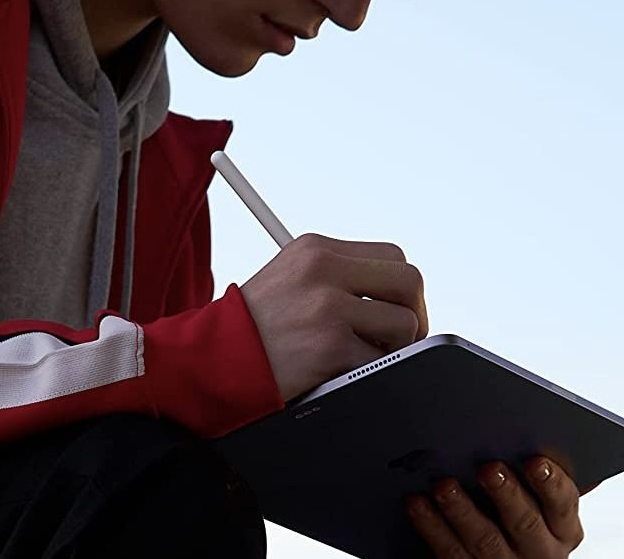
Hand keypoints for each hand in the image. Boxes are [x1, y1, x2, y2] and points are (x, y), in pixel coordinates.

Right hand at [241, 233, 428, 400]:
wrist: (209, 360)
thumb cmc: (252, 328)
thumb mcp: (289, 278)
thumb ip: (338, 277)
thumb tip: (395, 299)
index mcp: (317, 249)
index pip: (392, 255)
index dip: (401, 288)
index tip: (395, 311)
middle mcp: (324, 269)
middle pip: (408, 281)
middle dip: (414, 315)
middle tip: (400, 341)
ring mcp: (328, 307)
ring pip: (403, 324)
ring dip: (391, 350)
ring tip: (361, 359)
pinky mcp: (329, 345)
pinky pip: (378, 363)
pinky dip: (368, 375)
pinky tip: (341, 374)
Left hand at [406, 455, 583, 557]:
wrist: (497, 557)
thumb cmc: (517, 515)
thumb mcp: (537, 499)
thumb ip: (534, 474)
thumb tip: (519, 434)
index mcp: (562, 527)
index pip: (563, 503)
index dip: (550, 482)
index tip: (535, 461)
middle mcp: (538, 550)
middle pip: (524, 522)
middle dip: (505, 494)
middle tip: (487, 468)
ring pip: (484, 540)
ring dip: (462, 510)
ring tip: (444, 485)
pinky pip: (450, 553)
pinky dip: (432, 526)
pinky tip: (418, 504)